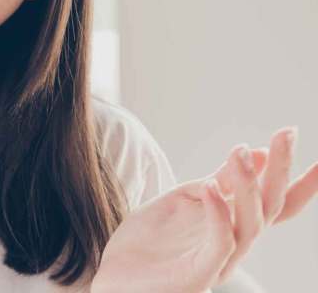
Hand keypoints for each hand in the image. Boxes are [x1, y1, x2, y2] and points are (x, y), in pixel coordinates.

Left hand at [90, 126, 317, 292]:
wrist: (114, 278)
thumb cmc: (148, 241)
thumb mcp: (183, 199)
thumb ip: (217, 180)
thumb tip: (255, 151)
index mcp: (232, 226)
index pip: (276, 202)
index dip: (298, 178)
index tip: (304, 140)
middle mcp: (233, 244)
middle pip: (271, 208)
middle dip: (280, 170)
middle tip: (286, 134)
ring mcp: (218, 262)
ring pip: (251, 224)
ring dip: (247, 185)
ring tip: (240, 152)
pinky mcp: (198, 276)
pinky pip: (219, 245)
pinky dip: (219, 215)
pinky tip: (209, 187)